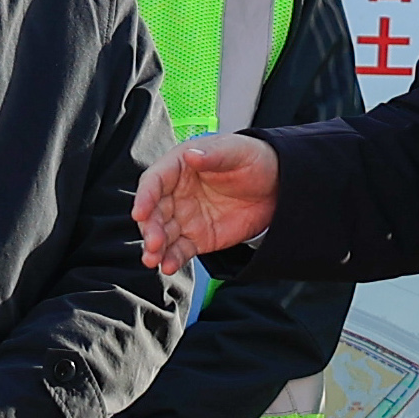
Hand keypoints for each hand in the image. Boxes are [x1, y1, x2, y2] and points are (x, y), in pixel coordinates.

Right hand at [135, 134, 279, 271]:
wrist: (278, 187)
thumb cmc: (253, 160)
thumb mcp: (237, 151)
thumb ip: (214, 156)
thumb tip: (191, 155)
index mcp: (180, 166)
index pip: (154, 181)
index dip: (145, 197)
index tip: (140, 211)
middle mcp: (176, 193)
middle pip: (154, 212)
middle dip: (150, 228)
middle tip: (154, 242)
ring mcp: (185, 217)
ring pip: (162, 234)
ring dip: (155, 248)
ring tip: (155, 260)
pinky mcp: (197, 238)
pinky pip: (179, 250)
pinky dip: (172, 259)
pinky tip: (168, 266)